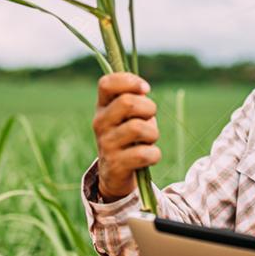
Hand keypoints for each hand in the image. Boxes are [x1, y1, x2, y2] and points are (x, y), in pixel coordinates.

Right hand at [91, 72, 161, 201]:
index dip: (130, 81)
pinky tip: (149, 157)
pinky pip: (143, 154)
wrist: (115, 173)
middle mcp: (100, 123)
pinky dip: (154, 155)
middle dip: (149, 108)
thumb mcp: (129, 115)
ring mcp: (106, 144)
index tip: (145, 89)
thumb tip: (143, 90)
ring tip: (149, 140)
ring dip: (153, 133)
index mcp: (102, 106)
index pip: (106, 84)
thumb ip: (135, 99)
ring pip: (138, 128)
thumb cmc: (128, 137)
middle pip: (128, 103)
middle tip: (150, 118)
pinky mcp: (115, 164)